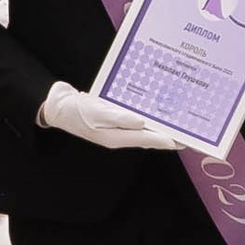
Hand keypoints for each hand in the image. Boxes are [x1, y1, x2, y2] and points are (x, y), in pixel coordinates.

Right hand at [41, 83, 185, 152]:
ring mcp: (116, 126)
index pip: (148, 139)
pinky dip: (146, 113)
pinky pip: (134, 117)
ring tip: (176, 118)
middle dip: (167, 132)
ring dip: (158, 123)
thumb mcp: (97, 112)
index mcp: (116, 137)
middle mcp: (119, 134)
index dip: (167, 140)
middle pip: (149, 135)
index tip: (185, 140)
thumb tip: (142, 122)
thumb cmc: (75, 111)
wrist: (57, 104)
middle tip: (187, 129)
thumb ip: (119, 117)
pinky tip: (154, 107)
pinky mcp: (113, 116)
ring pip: (143, 127)